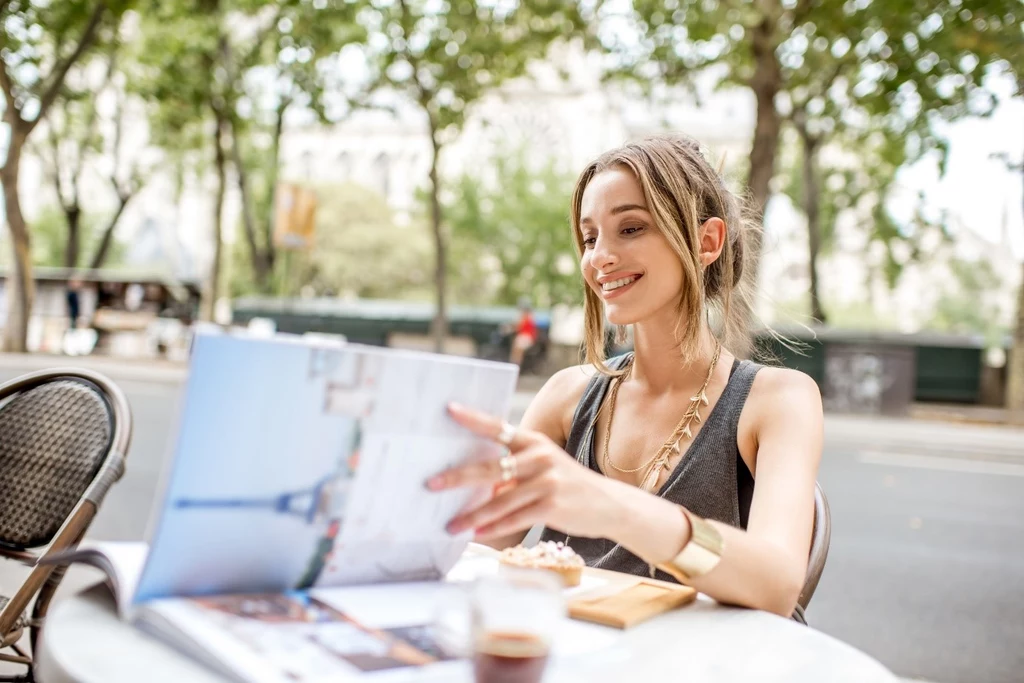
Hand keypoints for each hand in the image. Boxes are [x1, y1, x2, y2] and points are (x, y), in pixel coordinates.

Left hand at [427, 403, 613, 540]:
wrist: (609, 505)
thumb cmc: (567, 486)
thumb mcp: (543, 469)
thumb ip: (513, 473)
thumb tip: (475, 488)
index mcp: (535, 442)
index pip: (499, 427)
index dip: (474, 419)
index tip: (449, 410)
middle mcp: (540, 457)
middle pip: (490, 467)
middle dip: (458, 477)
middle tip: (431, 484)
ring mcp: (547, 481)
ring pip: (499, 500)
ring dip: (471, 515)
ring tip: (450, 525)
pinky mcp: (551, 505)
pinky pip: (514, 518)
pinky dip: (493, 528)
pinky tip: (477, 534)